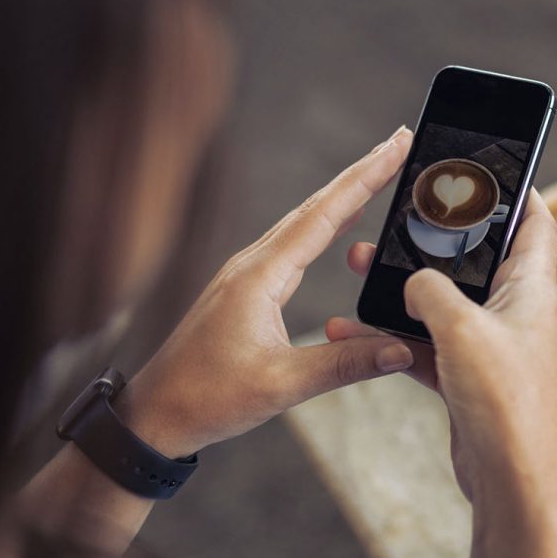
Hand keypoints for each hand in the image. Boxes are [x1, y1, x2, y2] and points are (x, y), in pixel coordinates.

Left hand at [118, 127, 415, 458]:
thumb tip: (400, 349)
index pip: (324, 215)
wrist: (155, 414)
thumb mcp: (282, 385)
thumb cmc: (207, 398)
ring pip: (303, 221)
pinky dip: (324, 224)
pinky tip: (340, 224)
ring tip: (379, 172)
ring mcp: (247, 274)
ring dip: (343, 195)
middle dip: (360, 172)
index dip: (364, 178)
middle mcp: (253, 264)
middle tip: (397, 143)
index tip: (394, 146)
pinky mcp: (247, 289)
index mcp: (260, 276)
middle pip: (316, 206)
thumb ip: (345, 364)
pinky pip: (293, 243)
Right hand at [326, 190, 556, 511]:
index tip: (490, 169)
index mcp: (530, 289)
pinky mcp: (466, 377)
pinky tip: (352, 328)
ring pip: (442, 302)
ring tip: (360, 265)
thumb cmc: (506, 403)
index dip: (519, 191)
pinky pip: (424, 344)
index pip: (535, 223)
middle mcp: (513, 313)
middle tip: (399, 218)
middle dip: (435, 239)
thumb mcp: (462, 329)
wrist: (510, 480)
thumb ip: (432, 290)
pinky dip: (391, 335)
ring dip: (403, 287)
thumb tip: (413, 279)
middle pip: (476, 259)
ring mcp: (489, 346)